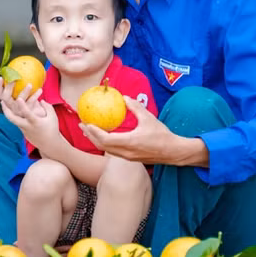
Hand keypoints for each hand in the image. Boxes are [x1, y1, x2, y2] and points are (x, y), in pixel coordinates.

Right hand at [0, 78, 45, 117]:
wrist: (38, 118)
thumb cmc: (29, 103)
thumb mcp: (23, 95)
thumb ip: (20, 86)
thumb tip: (22, 70)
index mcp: (8, 101)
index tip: (1, 77)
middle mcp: (12, 106)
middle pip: (6, 97)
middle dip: (9, 88)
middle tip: (14, 79)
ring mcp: (19, 111)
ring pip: (19, 101)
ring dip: (24, 92)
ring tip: (30, 84)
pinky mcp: (28, 113)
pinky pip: (31, 102)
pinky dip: (35, 95)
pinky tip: (40, 90)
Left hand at [1, 97, 61, 153]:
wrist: (50, 145)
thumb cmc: (53, 129)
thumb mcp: (53, 117)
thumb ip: (47, 107)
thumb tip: (41, 100)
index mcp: (35, 122)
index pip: (27, 113)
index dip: (22, 106)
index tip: (18, 98)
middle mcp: (27, 126)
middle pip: (13, 119)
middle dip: (6, 110)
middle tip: (2, 101)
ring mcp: (24, 130)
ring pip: (13, 121)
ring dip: (8, 112)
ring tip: (4, 103)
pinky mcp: (23, 133)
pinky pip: (17, 123)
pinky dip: (15, 116)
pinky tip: (12, 110)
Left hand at [79, 96, 206, 165]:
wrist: (172, 152)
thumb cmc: (162, 135)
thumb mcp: (149, 118)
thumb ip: (135, 107)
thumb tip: (124, 97)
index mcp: (130, 142)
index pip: (106, 139)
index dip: (94, 132)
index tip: (87, 123)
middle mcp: (126, 152)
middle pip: (102, 146)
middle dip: (90, 135)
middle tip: (82, 124)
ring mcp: (127, 157)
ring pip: (106, 150)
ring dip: (96, 140)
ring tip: (88, 130)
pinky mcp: (130, 158)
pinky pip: (112, 151)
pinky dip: (104, 144)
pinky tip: (103, 136)